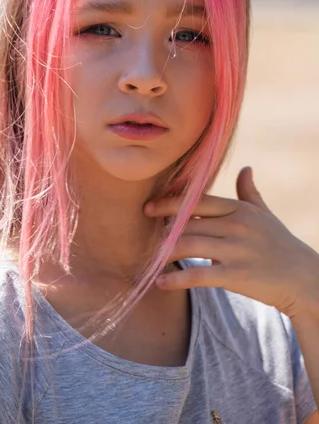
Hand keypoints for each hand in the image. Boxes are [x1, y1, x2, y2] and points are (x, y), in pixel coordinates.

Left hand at [144, 167, 318, 319]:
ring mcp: (237, 250)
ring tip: (151, 259)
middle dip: (164, 231)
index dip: (170, 203)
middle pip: (188, 224)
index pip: (197, 201)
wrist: (303, 278)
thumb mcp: (264, 214)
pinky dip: (176, 279)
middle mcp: (237, 225)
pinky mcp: (237, 275)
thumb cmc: (280, 244)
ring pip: (189, 245)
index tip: (149, 207)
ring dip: (165, 253)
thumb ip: (249, 192)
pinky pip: (198, 275)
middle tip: (146, 238)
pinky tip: (160, 282)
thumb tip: (245, 168)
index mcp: (239, 209)